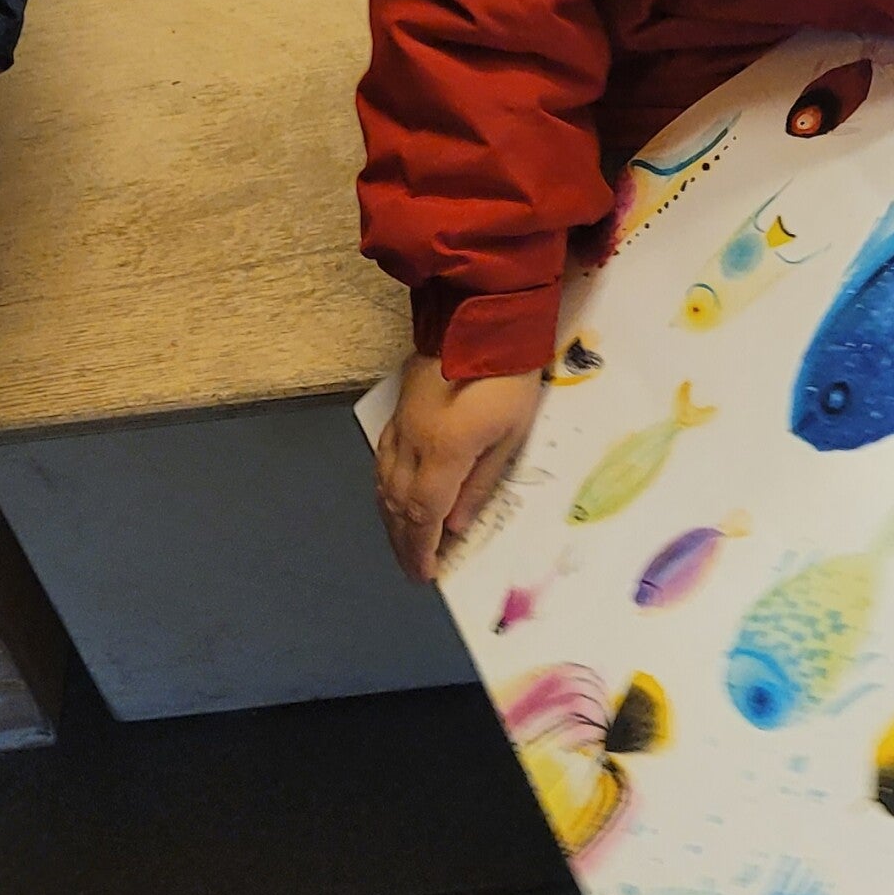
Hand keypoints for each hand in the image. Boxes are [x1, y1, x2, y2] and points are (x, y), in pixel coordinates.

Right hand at [375, 355, 542, 585]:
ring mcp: (401, 424)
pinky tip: (391, 498)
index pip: (424, 514)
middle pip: (398, 504)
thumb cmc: (510, 377)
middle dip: (404, 542)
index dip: (422, 549)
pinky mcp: (398, 409)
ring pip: (384, 483)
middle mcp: (412, 442)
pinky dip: (384, 488)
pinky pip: (382, 459)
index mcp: (443, 452)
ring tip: (403, 543)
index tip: (426, 575)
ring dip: (391, 519)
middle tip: (414, 570)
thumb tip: (455, 526)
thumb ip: (480, 483)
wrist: (481, 319)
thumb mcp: (510, 435)